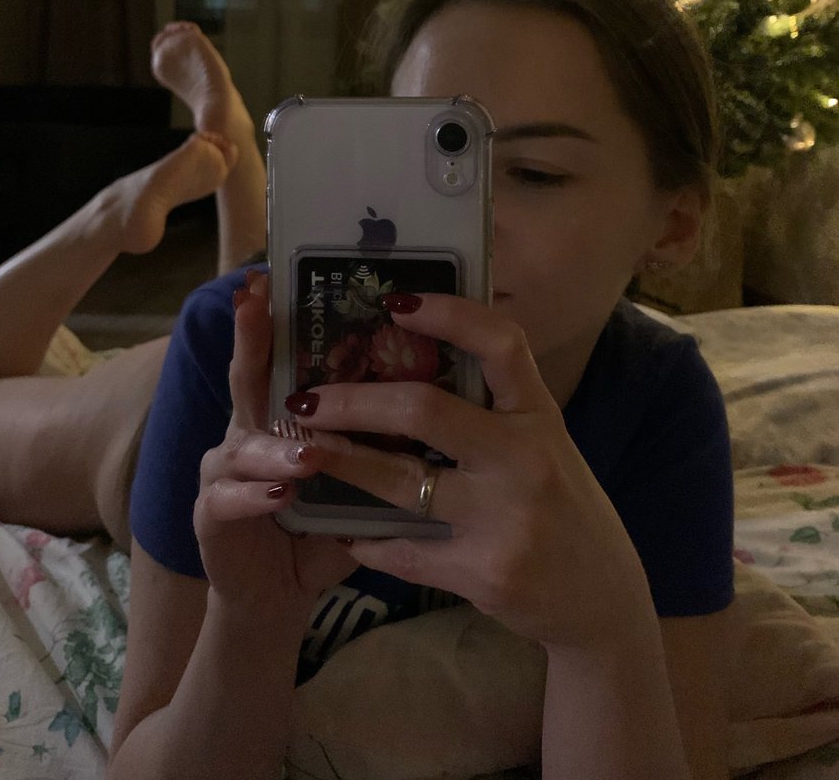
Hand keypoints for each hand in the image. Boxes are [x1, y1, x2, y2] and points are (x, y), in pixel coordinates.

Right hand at [193, 272, 355, 610]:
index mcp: (283, 414)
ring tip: (309, 450)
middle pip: (248, 376)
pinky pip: (228, 500)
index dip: (276, 316)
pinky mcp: (210, 517)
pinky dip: (256, 495)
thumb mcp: (356, 475)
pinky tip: (282, 492)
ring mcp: (222, 472)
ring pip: (242, 443)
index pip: (283, 356)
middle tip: (255, 301)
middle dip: (250, 337)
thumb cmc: (322, 525)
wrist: (276, 594)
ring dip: (276, 444)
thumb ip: (380, 437)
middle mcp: (247, 431)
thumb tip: (441, 387)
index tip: (274, 275)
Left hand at [286, 294, 654, 651]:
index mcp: (540, 418)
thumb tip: (412, 362)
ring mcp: (506, 520)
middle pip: (424, 410)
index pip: (501, 344)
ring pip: (399, 482)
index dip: (449, 314)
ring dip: (342, 463)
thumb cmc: (563, 509)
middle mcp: (526, 460)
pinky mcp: (485, 574)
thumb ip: (495, 411)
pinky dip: (364, 539)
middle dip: (352, 402)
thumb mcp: (543, 446)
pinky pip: (403, 550)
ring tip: (301, 451)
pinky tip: (339, 528)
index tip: (395, 302)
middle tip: (306, 400)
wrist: (602, 601)